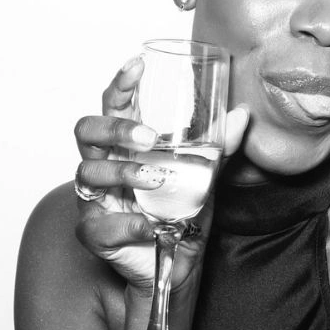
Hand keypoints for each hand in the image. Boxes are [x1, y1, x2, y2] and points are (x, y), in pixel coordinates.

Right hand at [73, 56, 248, 295]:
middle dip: (114, 128)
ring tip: (157, 180)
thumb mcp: (204, 176)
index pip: (113, 106)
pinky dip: (127, 223)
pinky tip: (150, 225)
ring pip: (88, 173)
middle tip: (148, 138)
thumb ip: (219, 147)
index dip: (120, 85)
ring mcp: (95, 199)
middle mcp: (104, 166)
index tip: (137, 64)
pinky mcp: (94, 233)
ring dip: (124, 173)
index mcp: (126, 146)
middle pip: (86, 131)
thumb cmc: (181, 212)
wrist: (178, 265)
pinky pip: (98, 224)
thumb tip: (242, 114)